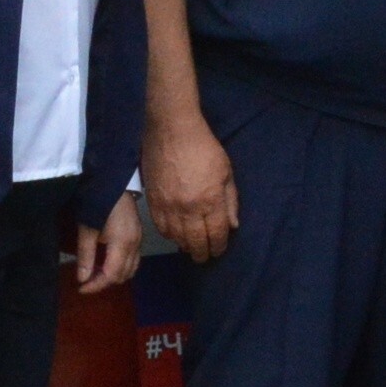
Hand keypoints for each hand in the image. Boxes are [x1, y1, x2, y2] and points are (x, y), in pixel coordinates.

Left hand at [71, 192, 144, 292]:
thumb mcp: (87, 230)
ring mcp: (139, 240)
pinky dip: (121, 266)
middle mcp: (135, 245)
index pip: (111, 275)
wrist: (113, 180)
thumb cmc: (97, 203)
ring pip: (131, 269)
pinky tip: (107, 261)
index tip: (81, 288)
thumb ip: (85, 256)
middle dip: (104, 282)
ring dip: (114, 275)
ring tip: (95, 272)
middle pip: (123, 275)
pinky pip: (133, 259)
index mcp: (123, 244)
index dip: (96, 285)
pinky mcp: (139, 234)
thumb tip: (82, 279)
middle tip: (86, 280)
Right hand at [146, 109, 239, 262]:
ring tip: (190, 247)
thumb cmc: (203, 147)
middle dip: (202, 252)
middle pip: (195, 241)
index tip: (219, 250)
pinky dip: (169, 235)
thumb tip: (233, 225)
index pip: (216, 234)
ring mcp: (168, 206)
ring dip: (185, 245)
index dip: (219, 246)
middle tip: (204, 257)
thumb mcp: (226, 171)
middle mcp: (188, 208)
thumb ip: (230, 200)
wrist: (171, 130)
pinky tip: (174, 235)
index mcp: (210, 200)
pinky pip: (160, 227)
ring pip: (176, 237)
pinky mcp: (153, 200)